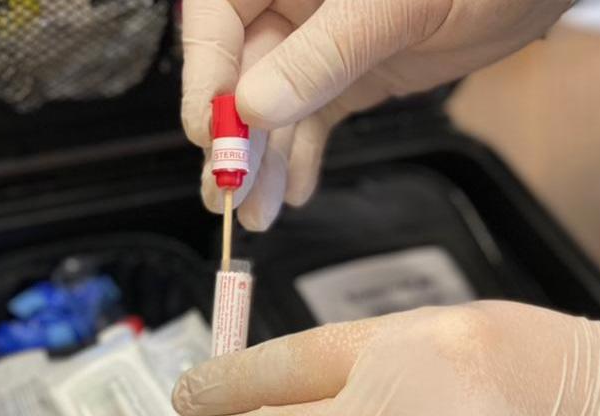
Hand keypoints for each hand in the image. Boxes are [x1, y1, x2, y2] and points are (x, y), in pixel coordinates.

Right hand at [182, 0, 573, 229]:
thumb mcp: (394, 6)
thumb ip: (322, 53)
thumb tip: (254, 107)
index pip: (214, 21)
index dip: (205, 78)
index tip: (213, 134)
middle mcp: (292, 2)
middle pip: (239, 73)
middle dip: (233, 136)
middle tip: (228, 192)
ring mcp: (321, 41)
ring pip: (274, 106)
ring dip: (264, 161)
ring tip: (258, 211)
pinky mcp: (353, 73)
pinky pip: (313, 120)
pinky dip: (303, 158)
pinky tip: (295, 192)